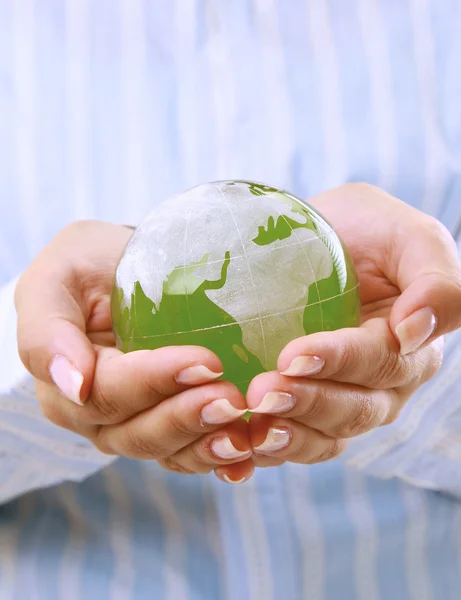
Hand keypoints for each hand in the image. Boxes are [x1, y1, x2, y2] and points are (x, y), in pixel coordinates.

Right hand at [15, 221, 253, 483]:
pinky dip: (221, 457)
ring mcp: (135, 425)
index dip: (155, 381)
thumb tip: (73, 386)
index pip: (108, 393)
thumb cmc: (89, 265)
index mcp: (65, 383)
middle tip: (234, 400)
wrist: (125, 269)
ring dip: (209, 444)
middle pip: (139, 433)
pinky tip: (249, 455)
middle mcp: (97, 416)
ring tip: (248, 431)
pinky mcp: (170, 427)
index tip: (206, 361)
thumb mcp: (57, 277)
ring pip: (168, 451)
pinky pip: (190, 454)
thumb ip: (48, 331)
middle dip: (188, 418)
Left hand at [245, 183, 460, 466]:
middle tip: (262, 394)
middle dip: (307, 405)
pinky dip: (262, 454)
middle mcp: (380, 386)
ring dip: (286, 437)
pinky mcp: (302, 410)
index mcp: (409, 348)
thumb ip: (433, 280)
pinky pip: (289, 441)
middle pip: (352, 411)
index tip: (293, 356)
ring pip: (323, 437)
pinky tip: (233, 457)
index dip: (339, 363)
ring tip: (249, 428)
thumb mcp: (410, 237)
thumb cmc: (370, 232)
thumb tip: (414, 331)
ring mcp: (340, 401)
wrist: (323, 239)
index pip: (379, 363)